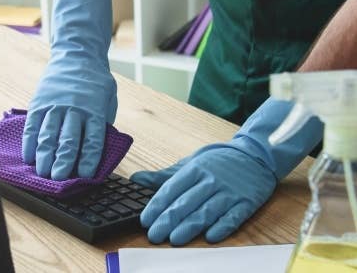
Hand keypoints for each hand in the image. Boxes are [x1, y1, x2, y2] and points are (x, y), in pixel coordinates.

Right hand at [22, 0, 115, 179]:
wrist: (76, 54)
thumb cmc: (95, 82)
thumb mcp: (107, 100)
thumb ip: (102, 123)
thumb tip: (95, 150)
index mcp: (94, 110)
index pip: (92, 139)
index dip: (88, 159)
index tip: (84, 175)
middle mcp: (74, 109)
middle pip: (67, 140)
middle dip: (62, 162)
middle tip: (58, 179)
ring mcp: (54, 105)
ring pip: (48, 135)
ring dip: (44, 156)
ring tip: (42, 173)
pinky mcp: (39, 103)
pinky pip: (32, 126)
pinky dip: (29, 143)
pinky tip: (29, 157)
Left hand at [130, 145, 275, 244]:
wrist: (257, 155)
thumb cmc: (218, 162)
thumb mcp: (190, 164)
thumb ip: (164, 176)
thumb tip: (136, 180)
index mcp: (195, 169)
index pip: (172, 189)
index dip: (157, 205)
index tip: (145, 220)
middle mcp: (211, 180)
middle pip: (186, 202)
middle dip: (168, 220)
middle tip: (154, 235)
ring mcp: (229, 192)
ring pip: (207, 211)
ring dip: (190, 226)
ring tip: (175, 239)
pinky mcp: (247, 202)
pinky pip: (233, 216)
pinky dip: (222, 226)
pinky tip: (211, 237)